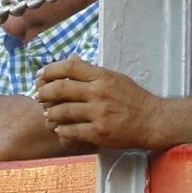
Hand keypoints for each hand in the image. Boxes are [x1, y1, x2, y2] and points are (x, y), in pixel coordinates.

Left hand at [35, 58, 165, 149]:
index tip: (40, 75)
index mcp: (103, 77)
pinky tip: (59, 129)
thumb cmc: (133, 99)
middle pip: (61, 89)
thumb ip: (92, 72)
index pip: (70, 67)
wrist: (152, 121)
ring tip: (47, 114)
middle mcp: (99, 93)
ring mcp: (99, 113)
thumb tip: (71, 59)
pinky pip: (71, 131)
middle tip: (38, 96)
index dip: (50, 70)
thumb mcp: (115, 78)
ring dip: (50, 113)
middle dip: (44, 93)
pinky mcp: (99, 133)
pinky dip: (61, 130)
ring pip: (63, 112)